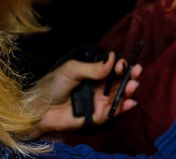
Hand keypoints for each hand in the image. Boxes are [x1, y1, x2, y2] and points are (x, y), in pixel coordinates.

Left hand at [26, 52, 141, 138]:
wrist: (39, 109)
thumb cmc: (52, 86)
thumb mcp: (72, 70)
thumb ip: (93, 68)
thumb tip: (113, 58)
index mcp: (93, 74)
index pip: (112, 68)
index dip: (120, 66)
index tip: (123, 64)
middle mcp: (98, 87)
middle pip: (119, 81)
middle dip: (130, 76)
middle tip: (136, 71)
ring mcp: (98, 102)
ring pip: (119, 96)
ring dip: (129, 90)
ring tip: (133, 85)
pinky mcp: (97, 117)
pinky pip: (113, 113)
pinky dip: (123, 108)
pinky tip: (130, 102)